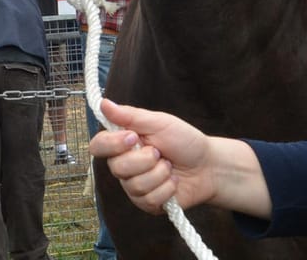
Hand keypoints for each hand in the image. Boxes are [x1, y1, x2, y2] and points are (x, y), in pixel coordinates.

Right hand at [91, 99, 215, 213]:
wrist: (209, 165)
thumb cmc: (184, 140)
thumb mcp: (160, 122)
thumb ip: (130, 116)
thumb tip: (104, 103)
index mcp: (124, 143)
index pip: (98, 146)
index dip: (112, 144)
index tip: (133, 138)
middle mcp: (125, 165)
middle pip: (117, 168)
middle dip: (145, 159)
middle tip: (160, 152)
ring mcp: (134, 186)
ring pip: (134, 185)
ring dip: (159, 173)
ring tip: (170, 166)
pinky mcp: (147, 203)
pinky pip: (148, 199)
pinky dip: (166, 188)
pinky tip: (174, 181)